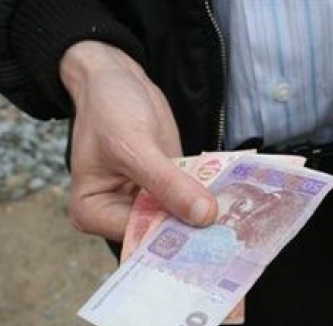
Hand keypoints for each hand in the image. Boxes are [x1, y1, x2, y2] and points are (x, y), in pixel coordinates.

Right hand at [59, 41, 216, 240]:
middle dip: (193, 230)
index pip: (138, 238)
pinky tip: (234, 199)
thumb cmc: (108, 108)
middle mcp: (117, 215)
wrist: (116, 78)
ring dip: (206, 216)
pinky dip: (208, 197)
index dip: (173, 238)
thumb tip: (204, 216)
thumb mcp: (133, 145)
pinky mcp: (167, 189)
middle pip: (161, 234)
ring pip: (180, 219)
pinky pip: (190, 200)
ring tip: (239, 220)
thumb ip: (167, 183)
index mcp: (93, 213)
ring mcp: (144, 203)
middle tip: (232, 233)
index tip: (210, 240)